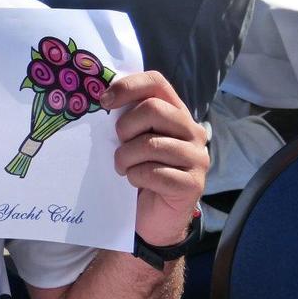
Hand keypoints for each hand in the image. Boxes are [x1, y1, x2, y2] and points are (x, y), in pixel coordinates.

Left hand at [101, 71, 207, 246]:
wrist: (153, 216)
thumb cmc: (139, 170)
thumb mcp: (131, 138)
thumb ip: (126, 117)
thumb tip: (100, 97)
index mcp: (176, 113)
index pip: (156, 82)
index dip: (128, 87)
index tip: (104, 101)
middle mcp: (192, 131)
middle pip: (153, 109)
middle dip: (125, 127)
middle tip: (118, 144)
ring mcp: (197, 158)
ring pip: (151, 144)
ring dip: (126, 157)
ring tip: (123, 167)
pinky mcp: (193, 184)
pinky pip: (154, 172)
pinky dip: (136, 176)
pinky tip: (136, 182)